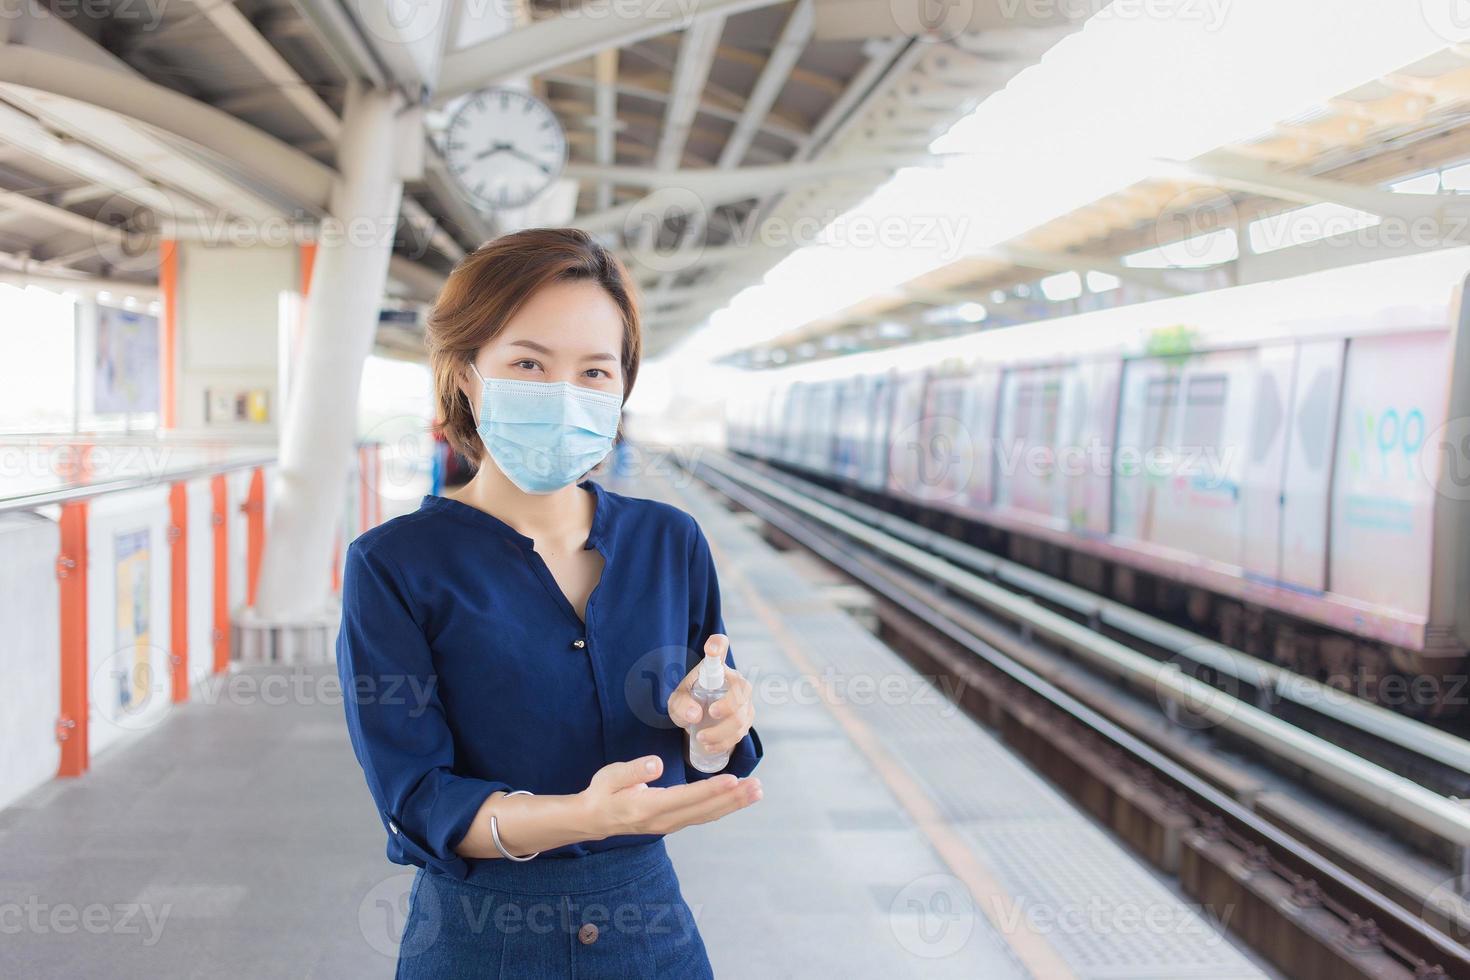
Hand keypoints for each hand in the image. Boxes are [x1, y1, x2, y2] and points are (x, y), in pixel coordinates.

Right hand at [579, 755, 760, 838]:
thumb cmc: (602, 794)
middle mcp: (663, 820)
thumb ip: (633, 771)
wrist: (593, 820)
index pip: (685, 797)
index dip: (711, 789)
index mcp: (647, 807)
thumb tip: (656, 764)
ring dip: (733, 804)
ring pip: (706, 815)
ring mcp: (670, 825)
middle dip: (733, 798)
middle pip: (703, 810)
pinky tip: (737, 799)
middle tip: (757, 787)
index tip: (733, 779)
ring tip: (756, 792)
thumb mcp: (609, 777)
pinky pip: (702, 816)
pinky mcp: (673, 822)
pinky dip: (722, 807)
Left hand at [666, 634, 755, 760]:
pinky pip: (741, 731)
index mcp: (715, 667)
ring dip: (721, 731)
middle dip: (728, 705)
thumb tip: (695, 714)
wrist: (700, 720)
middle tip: (711, 713)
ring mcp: (745, 700)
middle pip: (742, 688)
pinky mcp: (747, 718)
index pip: (720, 646)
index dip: (717, 645)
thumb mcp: (677, 702)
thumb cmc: (688, 702)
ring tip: (701, 738)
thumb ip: (681, 705)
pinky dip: (725, 742)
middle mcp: (734, 680)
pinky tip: (710, 746)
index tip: (711, 648)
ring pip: (742, 716)